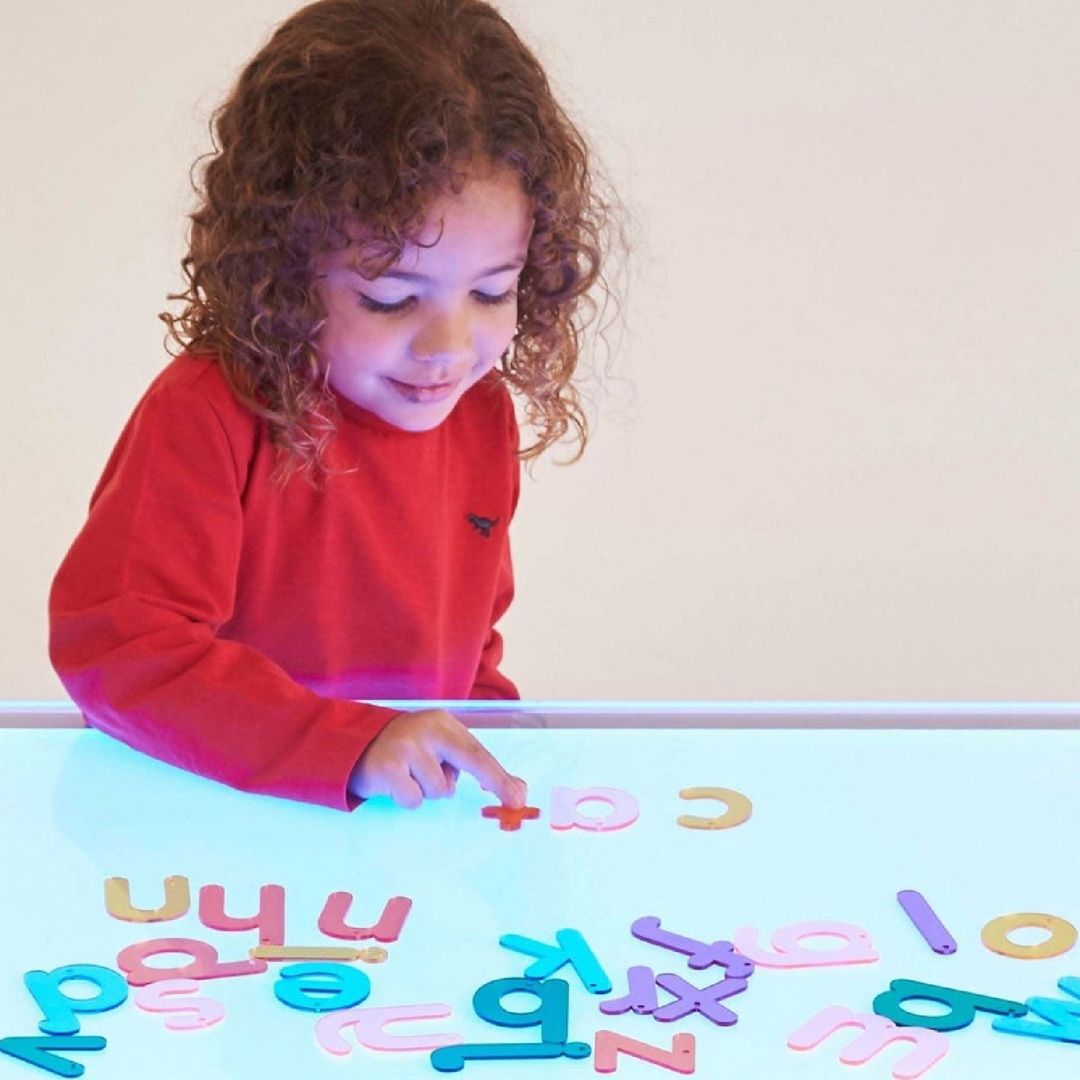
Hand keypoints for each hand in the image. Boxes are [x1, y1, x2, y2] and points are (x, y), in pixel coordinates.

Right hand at [348, 708, 527, 809]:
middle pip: (472, 760)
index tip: (519, 797)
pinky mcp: (387, 767)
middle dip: (496, 782)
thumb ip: (470, 765)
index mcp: (443, 723)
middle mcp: (427, 729)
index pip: (478, 752)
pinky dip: (407, 799)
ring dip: (427, 792)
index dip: (500, 776)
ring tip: (410, 778)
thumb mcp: (436, 748)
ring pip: (439, 790)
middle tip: (514, 801)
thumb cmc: (405, 752)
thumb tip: (517, 790)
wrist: (352, 747)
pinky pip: (414, 800)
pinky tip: (394, 785)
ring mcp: (406, 747)